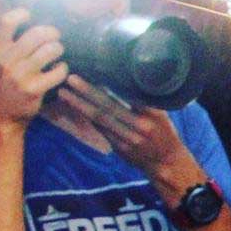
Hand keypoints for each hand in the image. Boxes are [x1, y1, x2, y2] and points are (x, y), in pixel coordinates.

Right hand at [0, 9, 66, 127]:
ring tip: (57, 54)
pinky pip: (58, 71)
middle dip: (52, 33)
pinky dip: (62, 69)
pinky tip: (58, 70)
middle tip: (55, 37)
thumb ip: (6, 46)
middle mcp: (6, 60)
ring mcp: (20, 75)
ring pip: (50, 50)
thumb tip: (28, 26)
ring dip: (58, 49)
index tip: (30, 16)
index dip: (21, 14)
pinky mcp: (34, 89)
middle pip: (37, 33)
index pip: (7, 21)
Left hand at [56, 75, 200, 195]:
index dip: (110, 82)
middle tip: (71, 78)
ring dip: (80, 106)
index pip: (128, 94)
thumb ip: (144, 99)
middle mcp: (139, 126)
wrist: (166, 162)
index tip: (95, 68)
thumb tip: (123, 78)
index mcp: (152, 113)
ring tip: (64, 93)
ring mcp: (128, 139)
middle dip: (88, 92)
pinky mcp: (119, 148)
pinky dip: (85, 118)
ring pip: (100, 120)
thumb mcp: (162, 113)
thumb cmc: (164, 131)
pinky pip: (99, 130)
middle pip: (109, 107)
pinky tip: (73, 108)